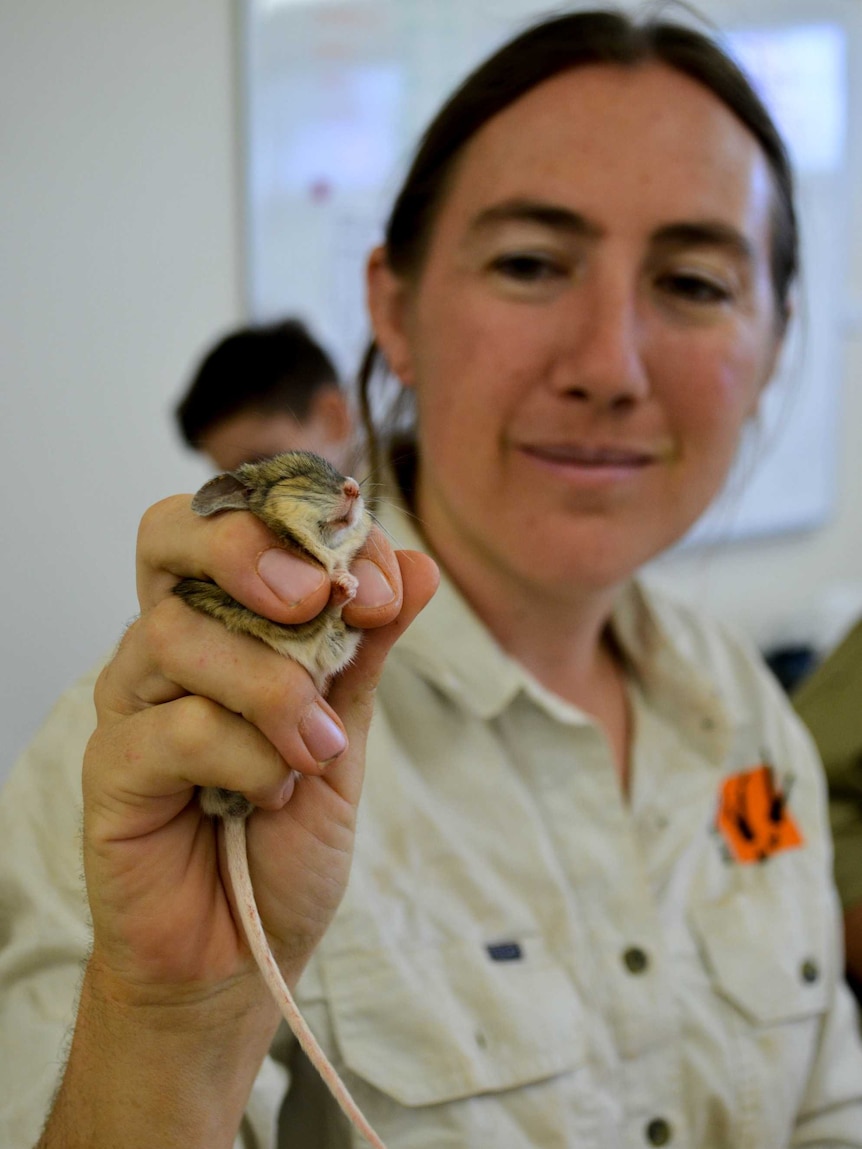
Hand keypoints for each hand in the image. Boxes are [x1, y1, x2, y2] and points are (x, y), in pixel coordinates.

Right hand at [84, 493, 437, 1002]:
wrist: (246, 950)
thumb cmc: (289, 837)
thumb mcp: (347, 731)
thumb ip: (366, 649)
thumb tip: (418, 567)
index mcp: (223, 622)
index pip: (239, 522)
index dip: (310, 529)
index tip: (388, 586)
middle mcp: (169, 647)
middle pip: (169, 536)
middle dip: (248, 550)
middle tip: (316, 598)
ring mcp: (132, 703)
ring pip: (180, 633)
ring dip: (272, 689)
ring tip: (318, 753)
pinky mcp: (111, 768)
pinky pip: (175, 728)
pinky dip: (245, 757)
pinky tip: (272, 793)